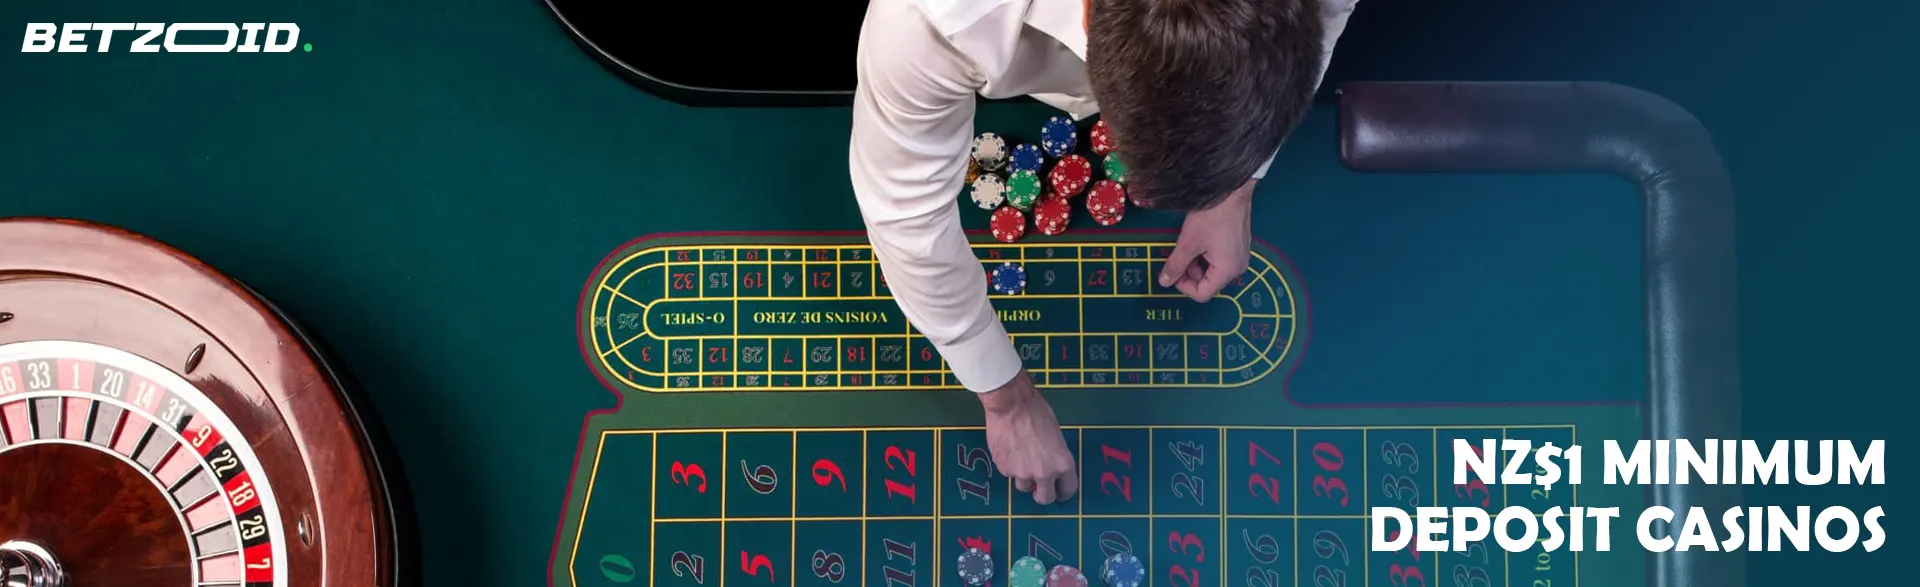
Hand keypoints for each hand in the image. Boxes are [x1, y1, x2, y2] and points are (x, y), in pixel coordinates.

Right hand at [978, 371, 1078, 504]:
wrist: (1011, 405)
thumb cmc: (1036, 413)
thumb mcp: (1056, 437)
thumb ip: (1055, 457)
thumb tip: (1051, 468)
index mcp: (1063, 464)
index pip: (1067, 491)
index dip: (1062, 492)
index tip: (1058, 491)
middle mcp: (1045, 473)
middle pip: (1045, 499)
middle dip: (1042, 493)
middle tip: (1038, 485)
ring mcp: (1023, 474)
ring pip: (1024, 486)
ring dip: (1024, 477)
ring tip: (1021, 456)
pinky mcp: (1005, 469)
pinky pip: (1009, 473)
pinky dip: (1010, 465)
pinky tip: (1010, 448)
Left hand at [1160, 179, 1254, 301]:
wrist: (1232, 190)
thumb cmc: (1214, 213)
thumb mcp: (1188, 243)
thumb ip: (1175, 265)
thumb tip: (1165, 281)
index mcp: (1227, 271)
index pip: (1202, 294)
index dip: (1183, 286)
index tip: (1172, 273)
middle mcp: (1237, 268)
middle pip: (1207, 282)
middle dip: (1189, 272)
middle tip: (1176, 256)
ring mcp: (1239, 257)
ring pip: (1212, 270)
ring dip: (1196, 262)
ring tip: (1187, 244)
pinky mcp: (1237, 247)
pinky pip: (1219, 259)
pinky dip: (1206, 254)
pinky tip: (1198, 239)